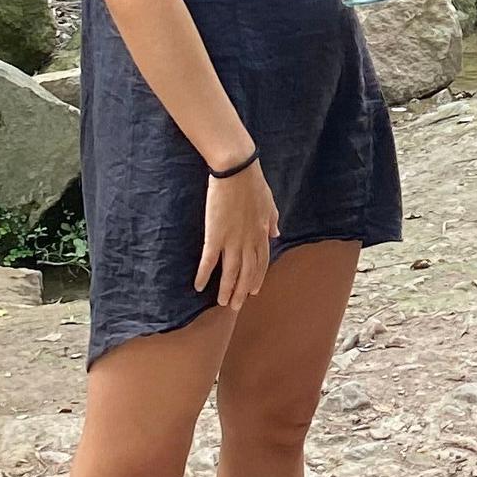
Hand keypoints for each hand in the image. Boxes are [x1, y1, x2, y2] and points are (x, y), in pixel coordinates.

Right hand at [195, 159, 279, 314]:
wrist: (237, 169)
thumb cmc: (253, 182)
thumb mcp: (269, 203)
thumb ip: (272, 220)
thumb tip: (276, 233)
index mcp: (262, 232)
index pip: (261, 262)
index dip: (257, 278)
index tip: (253, 291)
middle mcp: (249, 241)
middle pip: (247, 273)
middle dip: (242, 292)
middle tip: (235, 307)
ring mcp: (232, 240)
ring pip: (231, 272)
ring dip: (226, 290)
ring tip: (222, 303)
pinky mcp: (215, 235)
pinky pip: (209, 261)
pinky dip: (205, 275)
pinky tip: (199, 287)